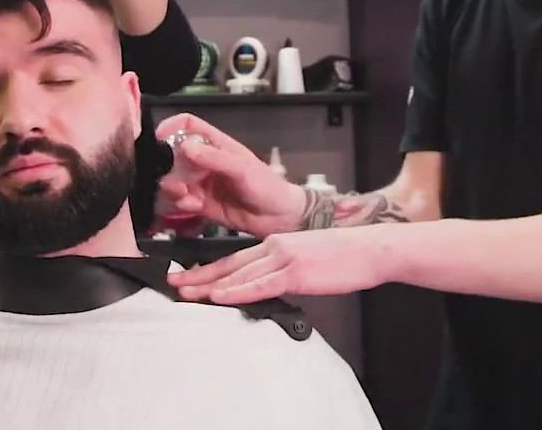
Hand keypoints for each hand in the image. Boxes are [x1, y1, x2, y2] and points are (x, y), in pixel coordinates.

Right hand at [155, 113, 306, 237]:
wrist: (280, 218)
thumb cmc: (267, 186)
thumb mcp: (242, 168)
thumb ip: (215, 158)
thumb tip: (185, 146)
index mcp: (216, 145)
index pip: (188, 126)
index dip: (171, 127)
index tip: (158, 138)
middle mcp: (205, 162)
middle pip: (174, 156)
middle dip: (167, 166)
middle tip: (171, 178)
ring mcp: (201, 184)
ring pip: (174, 180)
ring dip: (173, 188)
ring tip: (184, 195)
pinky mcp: (201, 205)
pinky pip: (182, 202)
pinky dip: (181, 204)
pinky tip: (193, 207)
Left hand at [167, 227, 388, 304]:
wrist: (370, 249)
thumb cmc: (342, 258)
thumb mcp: (304, 258)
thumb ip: (281, 269)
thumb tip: (264, 285)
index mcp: (274, 244)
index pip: (233, 258)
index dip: (207, 269)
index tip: (185, 276)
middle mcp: (274, 247)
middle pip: (228, 265)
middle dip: (198, 276)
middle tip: (172, 283)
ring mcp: (284, 258)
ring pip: (239, 274)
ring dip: (210, 285)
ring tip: (186, 293)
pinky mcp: (296, 272)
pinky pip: (261, 284)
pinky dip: (238, 291)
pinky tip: (220, 296)